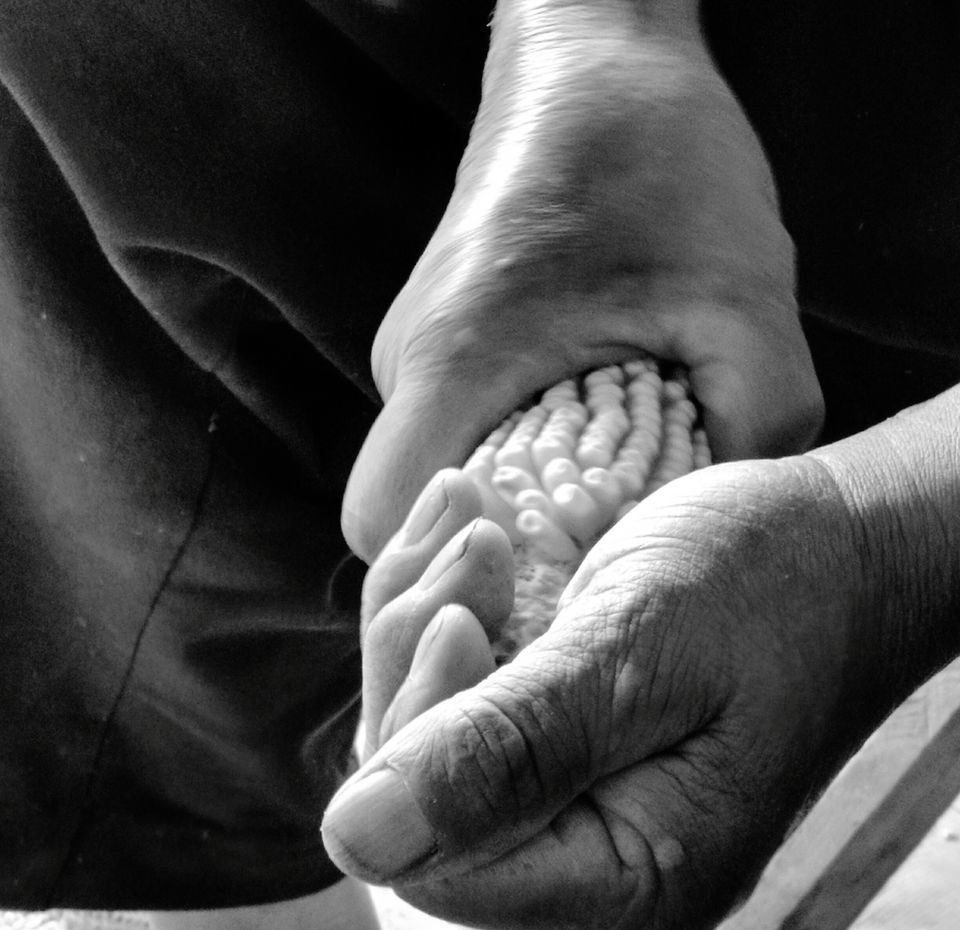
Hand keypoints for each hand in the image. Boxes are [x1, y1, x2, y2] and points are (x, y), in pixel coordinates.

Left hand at [325, 456, 875, 929]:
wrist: (850, 551)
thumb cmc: (778, 588)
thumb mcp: (639, 654)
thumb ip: (507, 752)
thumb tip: (355, 841)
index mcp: (636, 884)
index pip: (445, 860)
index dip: (419, 740)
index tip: (460, 615)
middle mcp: (603, 877)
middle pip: (426, 805)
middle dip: (419, 663)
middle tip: (471, 544)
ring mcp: (588, 823)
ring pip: (433, 749)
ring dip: (428, 625)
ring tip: (472, 522)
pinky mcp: (574, 767)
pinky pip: (468, 713)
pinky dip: (452, 621)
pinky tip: (478, 539)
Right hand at [342, 0, 822, 560]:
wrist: (599, 50)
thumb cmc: (656, 153)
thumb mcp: (741, 294)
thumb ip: (757, 421)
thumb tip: (729, 521)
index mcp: (452, 358)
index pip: (384, 522)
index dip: (451, 571)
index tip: (542, 570)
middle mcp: (409, 363)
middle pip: (418, 511)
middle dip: (502, 547)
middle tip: (603, 537)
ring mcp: (418, 353)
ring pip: (447, 472)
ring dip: (523, 496)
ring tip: (613, 468)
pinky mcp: (446, 342)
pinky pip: (467, 431)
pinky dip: (527, 453)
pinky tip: (598, 426)